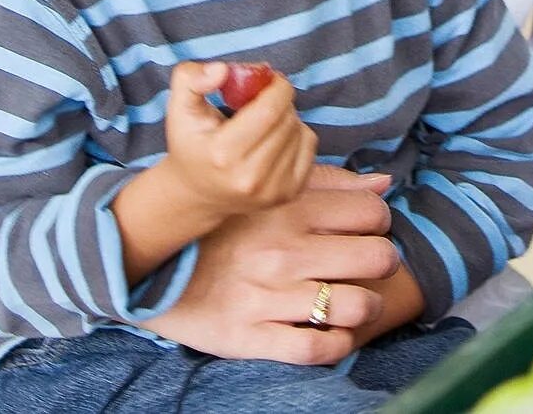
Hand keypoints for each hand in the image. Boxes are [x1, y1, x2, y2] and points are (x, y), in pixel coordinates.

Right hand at [142, 165, 402, 366]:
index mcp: (287, 209)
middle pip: (376, 258)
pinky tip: (331, 332)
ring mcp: (266, 297)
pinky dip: (336, 344)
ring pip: (355, 306)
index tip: (366, 229)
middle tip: (367, 265)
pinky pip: (314, 349)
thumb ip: (326, 184)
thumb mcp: (266, 191)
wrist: (150, 265)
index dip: (379, 221)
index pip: (371, 212)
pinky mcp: (248, 337)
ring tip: (354, 301)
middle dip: (382, 262)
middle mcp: (281, 252)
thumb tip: (383, 185)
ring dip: (366, 306)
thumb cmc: (222, 226)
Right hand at [162, 61, 318, 227]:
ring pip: (300, 132)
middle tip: (264, 98)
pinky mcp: (288, 195)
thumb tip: (223, 70)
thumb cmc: (190, 144)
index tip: (270, 78)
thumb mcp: (179, 108)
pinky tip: (276, 138)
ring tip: (265, 121)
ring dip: (288, 117)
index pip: (269, 110)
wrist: (196, 194)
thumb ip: (190, 78)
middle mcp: (249, 178)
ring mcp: (271, 191)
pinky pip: (309, 147)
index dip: (277, 86)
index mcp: (223, 154)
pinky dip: (298, 135)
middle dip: (281, 100)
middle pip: (286, 120)